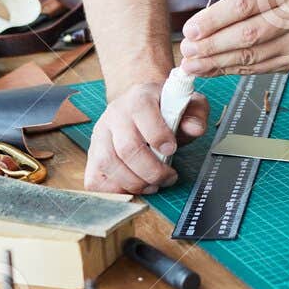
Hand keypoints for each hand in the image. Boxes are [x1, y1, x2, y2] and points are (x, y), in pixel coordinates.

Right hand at [83, 80, 208, 193]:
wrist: (139, 107)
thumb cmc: (165, 110)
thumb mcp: (187, 104)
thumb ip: (195, 114)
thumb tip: (194, 129)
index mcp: (138, 98)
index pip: (142, 113)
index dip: (158, 136)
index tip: (172, 150)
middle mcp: (115, 115)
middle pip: (127, 148)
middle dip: (152, 170)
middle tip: (168, 177)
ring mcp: (100, 136)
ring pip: (109, 165)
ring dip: (135, 183)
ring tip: (154, 185)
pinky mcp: (93, 155)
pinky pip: (95, 179)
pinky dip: (115, 190)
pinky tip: (134, 187)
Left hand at [178, 0, 288, 76]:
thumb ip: (232, 1)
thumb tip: (198, 30)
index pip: (245, 5)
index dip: (214, 20)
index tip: (190, 31)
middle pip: (249, 35)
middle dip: (213, 46)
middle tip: (188, 51)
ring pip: (253, 57)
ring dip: (218, 63)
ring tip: (193, 65)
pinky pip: (259, 68)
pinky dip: (233, 70)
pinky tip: (214, 69)